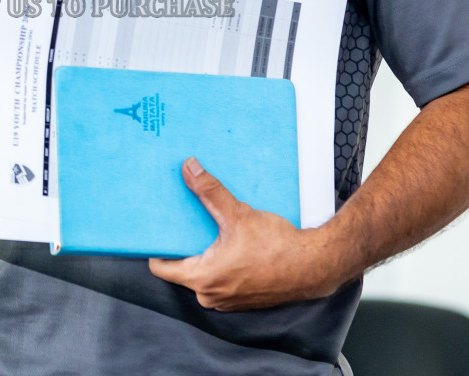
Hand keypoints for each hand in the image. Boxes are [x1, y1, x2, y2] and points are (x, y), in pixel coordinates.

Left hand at [148, 158, 340, 310]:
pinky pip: (222, 278)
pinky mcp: (242, 298)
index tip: (155, 228)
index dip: (155, 246)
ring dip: (206, 253)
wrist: (314, 267)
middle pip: (183, 267)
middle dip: (184, 244)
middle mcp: (210, 295)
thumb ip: (209, 192)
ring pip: (204, 273)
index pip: (161, 267)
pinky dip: (222, 262)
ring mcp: (227, 300)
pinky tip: (232, 243)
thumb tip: (188, 169)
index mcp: (202, 279)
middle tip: (185, 221)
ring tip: (210, 229)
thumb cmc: (277, 248)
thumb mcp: (237, 214)